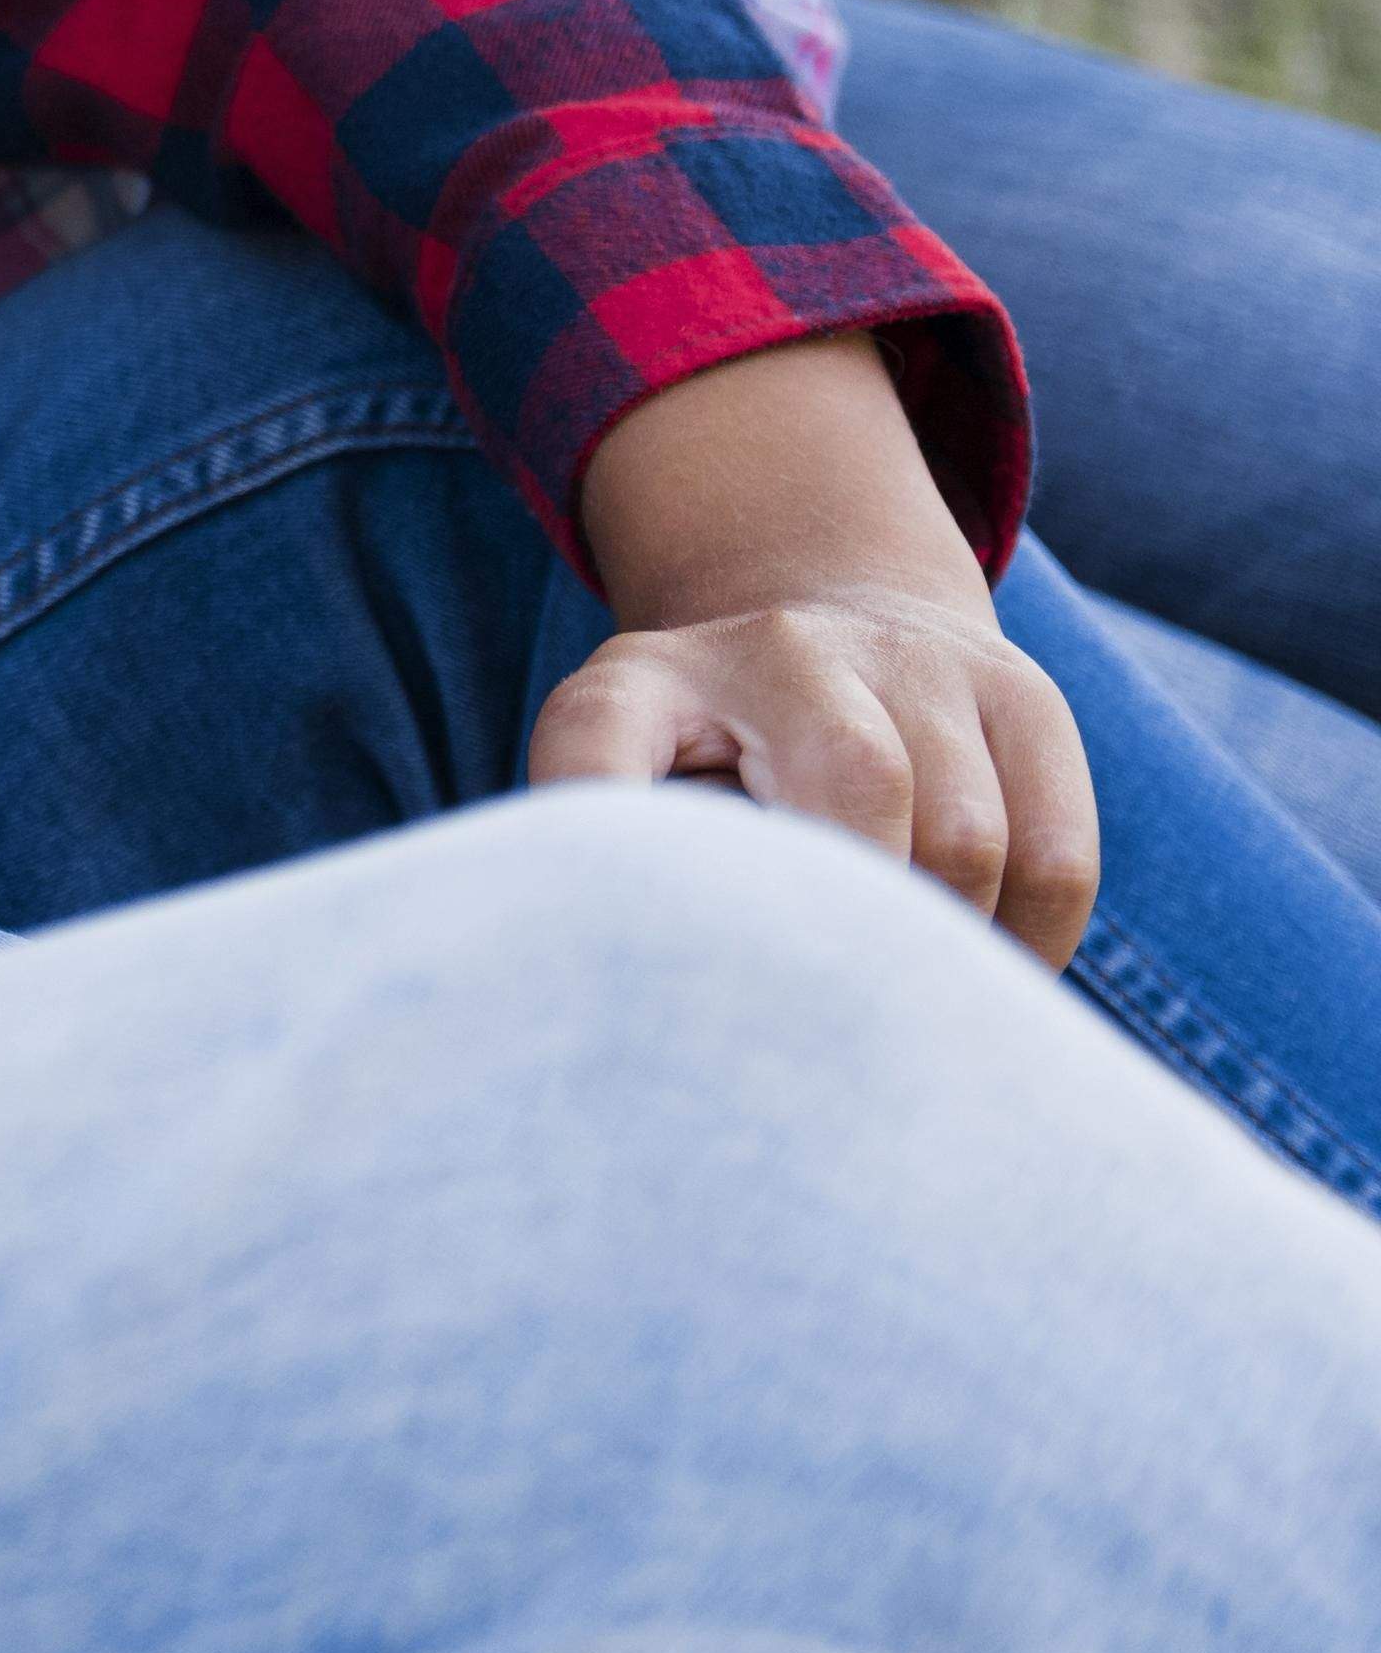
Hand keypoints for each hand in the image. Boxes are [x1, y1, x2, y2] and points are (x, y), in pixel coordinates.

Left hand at [534, 329, 1095, 961]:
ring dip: (943, 950)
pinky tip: (978, 972)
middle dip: (851, 927)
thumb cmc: (715, 763)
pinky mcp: (1023, 697)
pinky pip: (1056, 862)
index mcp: (642, 682)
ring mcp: (912, 660)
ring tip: (907, 1008)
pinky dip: (1027, 947)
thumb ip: (640, 878)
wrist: (836, 623)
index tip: (619, 935)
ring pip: (964, 844)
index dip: (603, 817)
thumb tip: (665, 1003)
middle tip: (831, 1029)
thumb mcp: (636, 787)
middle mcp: (779, 650)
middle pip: (850, 788)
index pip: (597, 738)